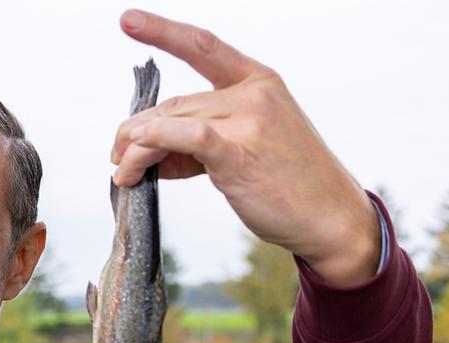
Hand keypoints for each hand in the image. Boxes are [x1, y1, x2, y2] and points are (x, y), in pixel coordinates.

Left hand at [111, 9, 380, 285]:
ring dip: (136, 149)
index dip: (162, 31)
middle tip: (117, 156)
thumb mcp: (248, 145)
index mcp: (259, 80)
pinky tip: (133, 160)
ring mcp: (248, 120)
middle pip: (175, 103)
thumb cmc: (288, 182)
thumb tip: (149, 151)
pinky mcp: (238, 152)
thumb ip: (201, 139)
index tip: (127, 20)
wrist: (330, 216)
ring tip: (123, 172)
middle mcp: (254, 93)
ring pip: (170, 123)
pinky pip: (183, 138)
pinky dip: (151, 144)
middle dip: (137, 131)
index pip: (203, 46)